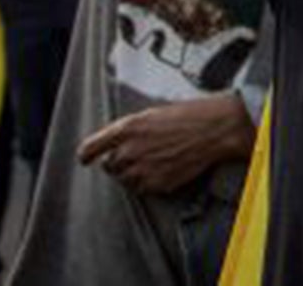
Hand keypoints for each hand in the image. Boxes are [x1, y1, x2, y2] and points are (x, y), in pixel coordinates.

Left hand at [76, 94, 255, 194]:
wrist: (216, 128)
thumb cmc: (189, 114)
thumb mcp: (154, 113)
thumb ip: (132, 129)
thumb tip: (120, 142)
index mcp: (127, 128)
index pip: (90, 148)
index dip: (86, 155)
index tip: (86, 158)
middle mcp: (130, 150)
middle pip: (109, 166)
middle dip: (117, 162)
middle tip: (134, 156)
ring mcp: (143, 169)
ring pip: (124, 180)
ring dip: (131, 174)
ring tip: (151, 163)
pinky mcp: (157, 184)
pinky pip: (142, 189)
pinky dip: (147, 182)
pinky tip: (163, 169)